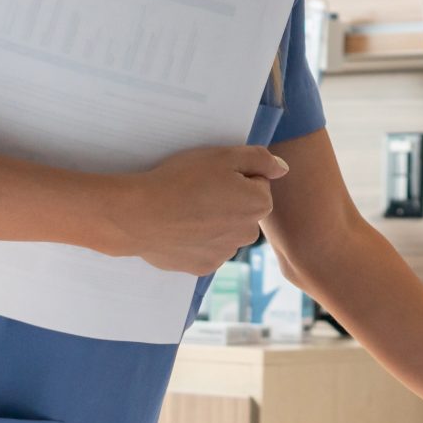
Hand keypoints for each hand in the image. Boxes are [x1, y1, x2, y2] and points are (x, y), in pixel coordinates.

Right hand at [73, 145, 286, 273]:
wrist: (140, 215)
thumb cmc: (181, 180)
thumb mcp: (223, 156)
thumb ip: (260, 159)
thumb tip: (283, 169)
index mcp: (259, 204)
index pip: (257, 183)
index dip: (235, 174)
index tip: (212, 174)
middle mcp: (249, 233)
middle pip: (244, 209)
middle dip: (228, 200)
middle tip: (197, 190)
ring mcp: (226, 253)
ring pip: (225, 230)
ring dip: (212, 221)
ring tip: (185, 210)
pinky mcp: (204, 267)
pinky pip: (206, 249)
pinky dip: (196, 240)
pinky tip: (179, 228)